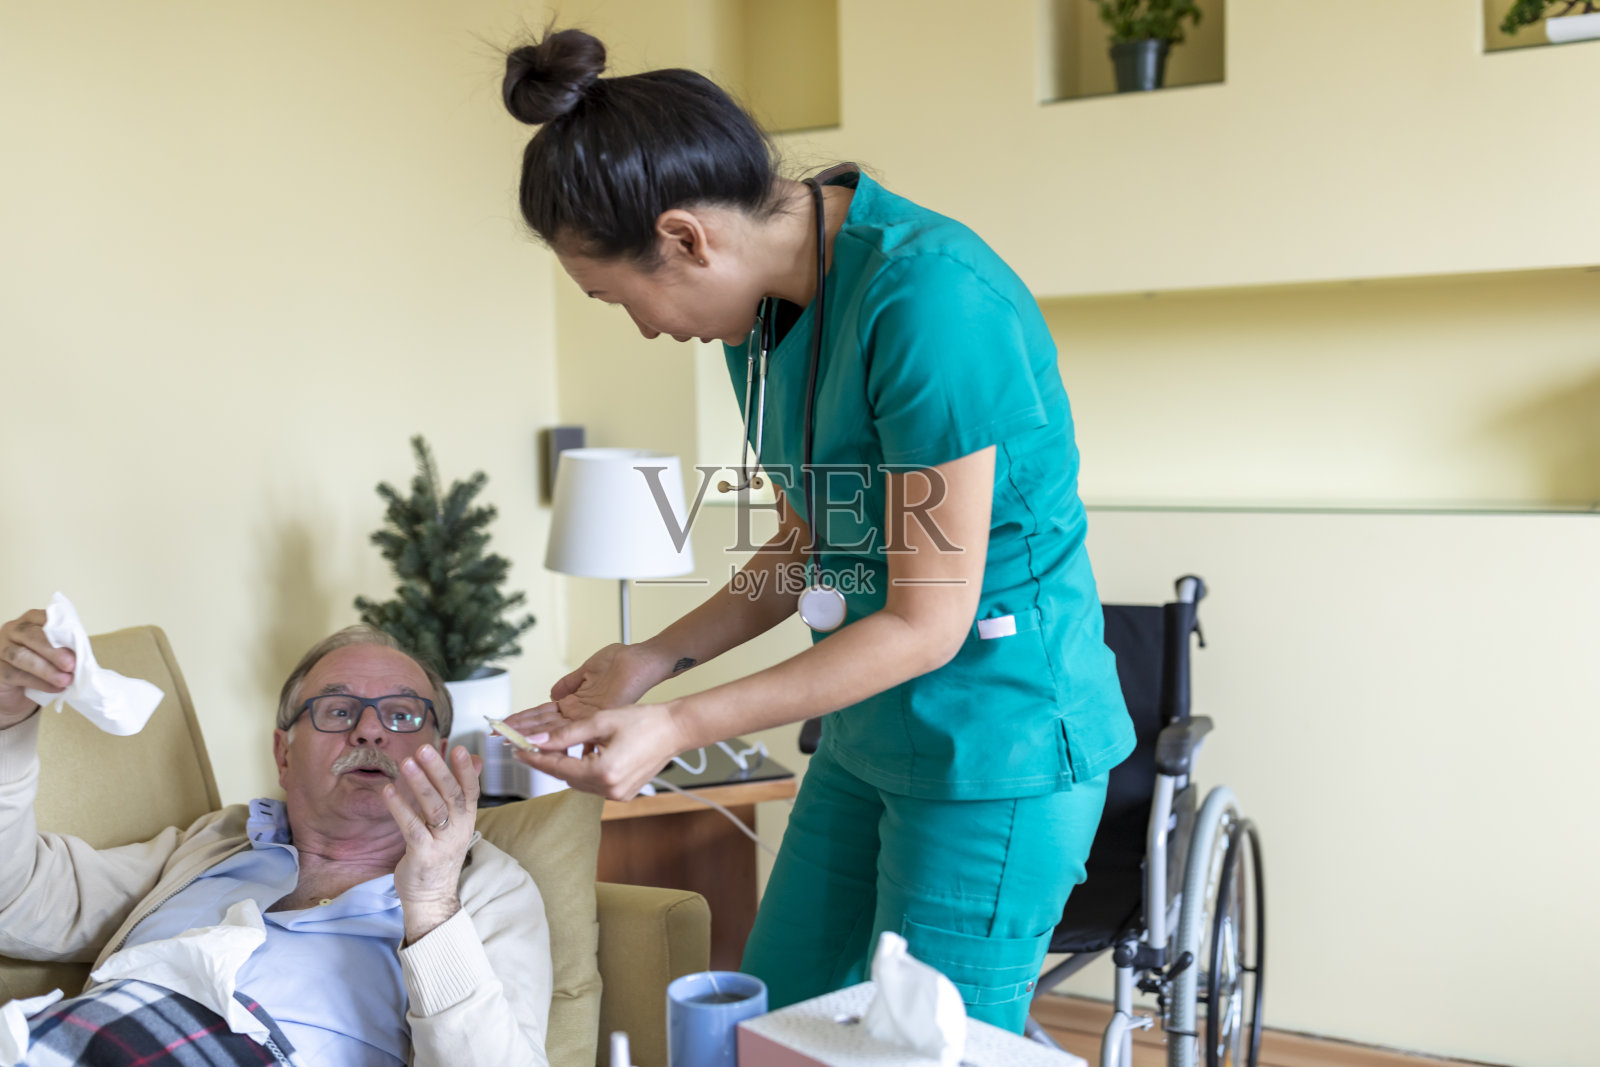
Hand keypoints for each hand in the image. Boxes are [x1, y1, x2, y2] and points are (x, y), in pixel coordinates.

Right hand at [0, 609, 70, 728]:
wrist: (17, 690)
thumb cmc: (41, 664)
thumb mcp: (55, 652)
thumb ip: (66, 648)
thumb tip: (84, 654)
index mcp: (31, 620)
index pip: (45, 617)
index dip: (62, 629)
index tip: (78, 642)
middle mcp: (13, 630)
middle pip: (31, 636)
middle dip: (53, 651)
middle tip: (72, 664)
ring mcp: (2, 649)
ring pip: (21, 656)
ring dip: (46, 669)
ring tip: (66, 680)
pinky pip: (16, 675)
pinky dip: (39, 683)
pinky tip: (55, 688)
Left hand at [383, 743, 479, 943]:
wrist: (432, 897)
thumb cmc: (439, 855)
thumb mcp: (455, 824)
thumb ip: (458, 793)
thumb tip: (475, 760)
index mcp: (467, 820)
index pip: (471, 790)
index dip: (466, 770)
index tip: (459, 748)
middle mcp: (458, 830)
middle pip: (452, 795)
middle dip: (439, 770)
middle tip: (424, 748)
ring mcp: (442, 843)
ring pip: (434, 809)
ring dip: (420, 784)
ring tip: (406, 763)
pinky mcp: (423, 854)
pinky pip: (411, 827)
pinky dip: (399, 807)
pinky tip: (388, 790)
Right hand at [503, 641, 674, 757]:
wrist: (642, 660)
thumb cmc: (620, 662)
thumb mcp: (587, 670)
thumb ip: (568, 683)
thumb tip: (552, 694)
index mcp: (575, 704)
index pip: (541, 714)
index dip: (521, 719)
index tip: (500, 724)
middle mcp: (579, 715)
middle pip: (543, 726)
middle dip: (518, 731)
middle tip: (496, 737)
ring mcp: (588, 718)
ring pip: (553, 730)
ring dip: (530, 734)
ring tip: (510, 740)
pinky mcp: (599, 717)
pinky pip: (572, 728)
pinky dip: (553, 734)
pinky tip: (537, 741)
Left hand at [509, 702, 687, 801]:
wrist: (676, 730)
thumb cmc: (644, 721)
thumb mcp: (601, 721)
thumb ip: (566, 734)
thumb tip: (536, 739)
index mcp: (603, 772)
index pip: (557, 768)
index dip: (533, 758)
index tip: (516, 750)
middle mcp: (609, 790)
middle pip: (566, 777)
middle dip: (548, 761)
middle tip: (530, 747)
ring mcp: (617, 795)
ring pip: (578, 783)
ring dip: (565, 767)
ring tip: (552, 750)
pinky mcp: (623, 794)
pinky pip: (593, 785)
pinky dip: (582, 772)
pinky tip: (579, 757)